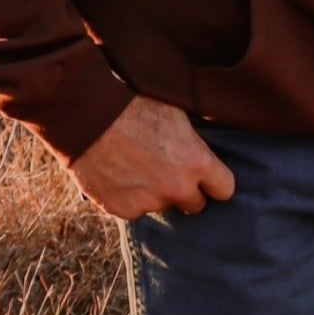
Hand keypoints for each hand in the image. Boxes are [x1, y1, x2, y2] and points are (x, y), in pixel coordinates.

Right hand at [69, 95, 235, 218]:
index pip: (225, 189)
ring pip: (161, 205)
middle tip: (169, 171)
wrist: (88, 115)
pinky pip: (134, 210)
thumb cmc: (135, 104)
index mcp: (197, 162)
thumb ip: (195, 142)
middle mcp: (176, 188)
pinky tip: (119, 174)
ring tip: (137, 166)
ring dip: (155, 193)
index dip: (215, 182)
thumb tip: (206, 149)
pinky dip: (129, 197)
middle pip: (196, 204)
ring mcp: (149, 202)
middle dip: (186, 191)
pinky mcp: (122, 210)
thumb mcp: (177, 114)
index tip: (207, 177)